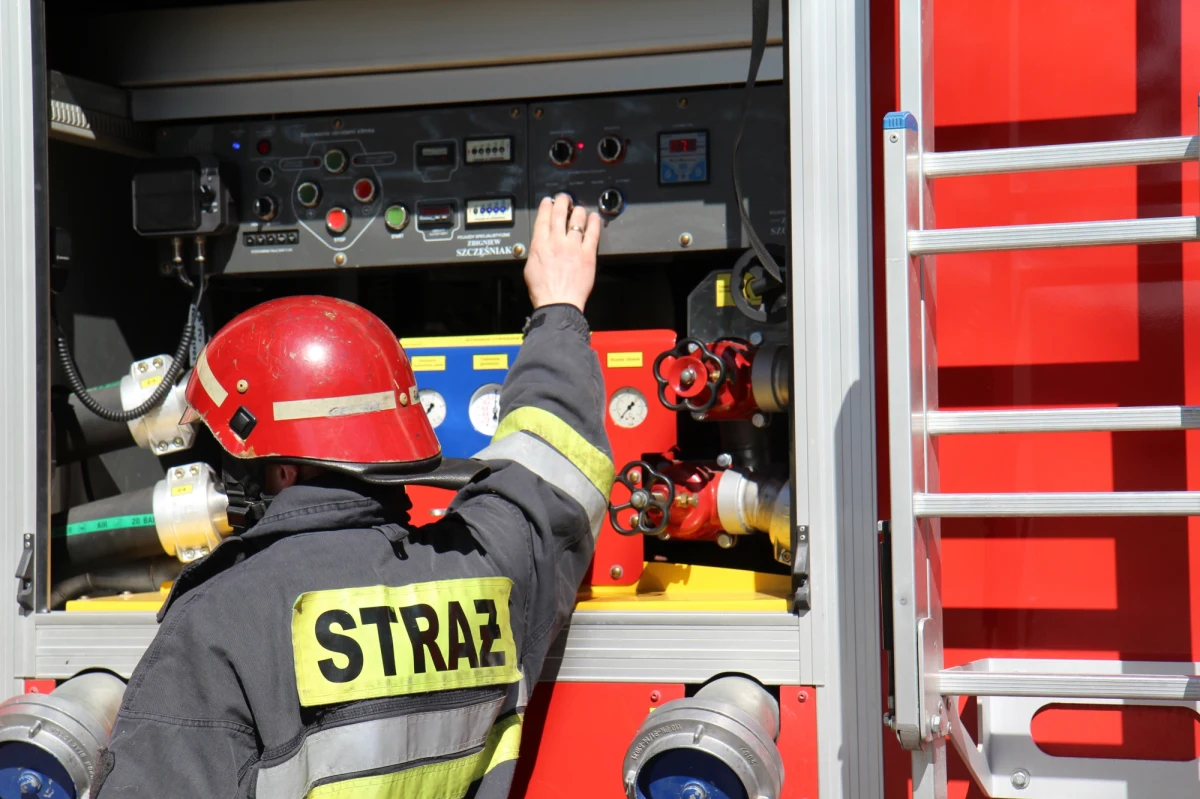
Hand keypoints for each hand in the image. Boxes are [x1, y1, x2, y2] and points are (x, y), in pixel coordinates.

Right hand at [524, 193, 600, 311]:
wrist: (558, 303)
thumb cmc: (543, 291)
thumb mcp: (530, 268)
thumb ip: (537, 253)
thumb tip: (539, 247)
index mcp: (540, 245)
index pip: (543, 218)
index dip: (546, 206)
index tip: (549, 201)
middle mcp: (556, 242)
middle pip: (560, 214)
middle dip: (562, 202)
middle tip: (565, 197)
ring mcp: (573, 247)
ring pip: (577, 220)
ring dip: (578, 211)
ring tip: (579, 208)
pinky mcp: (587, 254)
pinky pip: (592, 233)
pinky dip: (593, 223)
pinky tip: (594, 217)